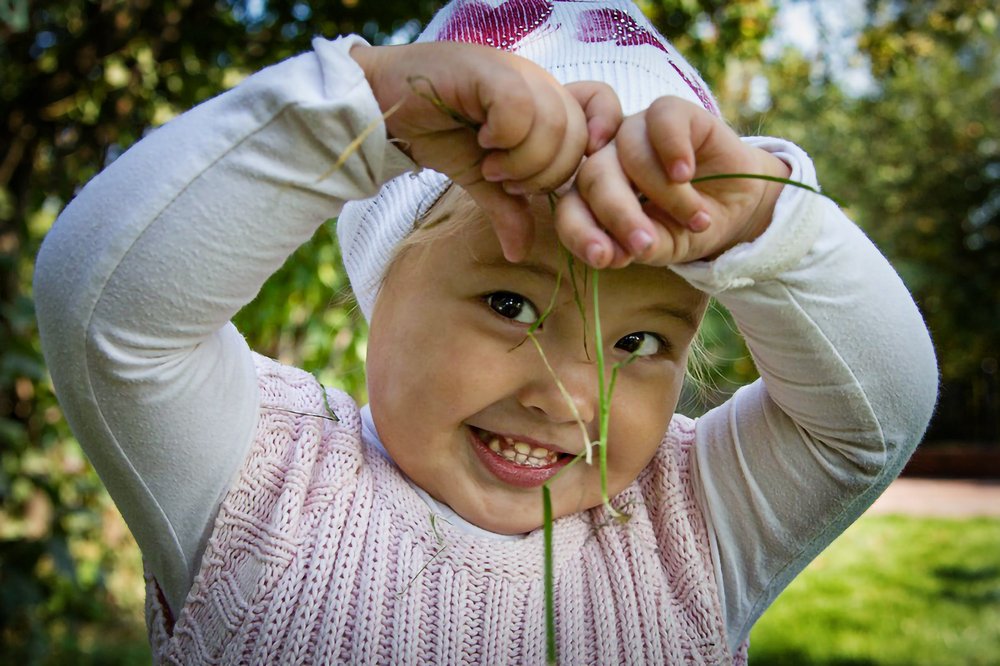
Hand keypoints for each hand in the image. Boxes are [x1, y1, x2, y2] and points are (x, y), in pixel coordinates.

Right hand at [351, 42, 621, 260]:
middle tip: (506, 179)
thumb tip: (519, 252)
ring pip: (552, 125)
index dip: (601, 134)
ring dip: (521, 161)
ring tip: (491, 165)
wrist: (384, 105)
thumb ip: (506, 208)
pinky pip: (519, 109)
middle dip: (544, 173)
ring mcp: (515, 71)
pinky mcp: (487, 69)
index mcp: (546, 101)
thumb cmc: (436, 131)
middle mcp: (537, 80)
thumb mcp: (480, 179)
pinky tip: (480, 140)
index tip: (567, 173)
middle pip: (577, 134)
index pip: (602, 105)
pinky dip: (503, 137)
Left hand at [555, 96, 790, 267]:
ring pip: (630, 153)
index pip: (570, 209)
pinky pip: (661, 118)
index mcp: (593, 194)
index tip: (603, 258)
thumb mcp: (662, 247)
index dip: (580, 233)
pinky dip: (672, 147)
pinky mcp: (671, 112)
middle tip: (646, 245)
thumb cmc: (687, 227)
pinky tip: (685, 173)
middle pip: (594, 177)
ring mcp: (636, 132)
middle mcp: (607, 159)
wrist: (737, 206)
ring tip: (697, 221)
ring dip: (665, 194)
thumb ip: (635, 248)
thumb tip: (613, 254)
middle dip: (619, 215)